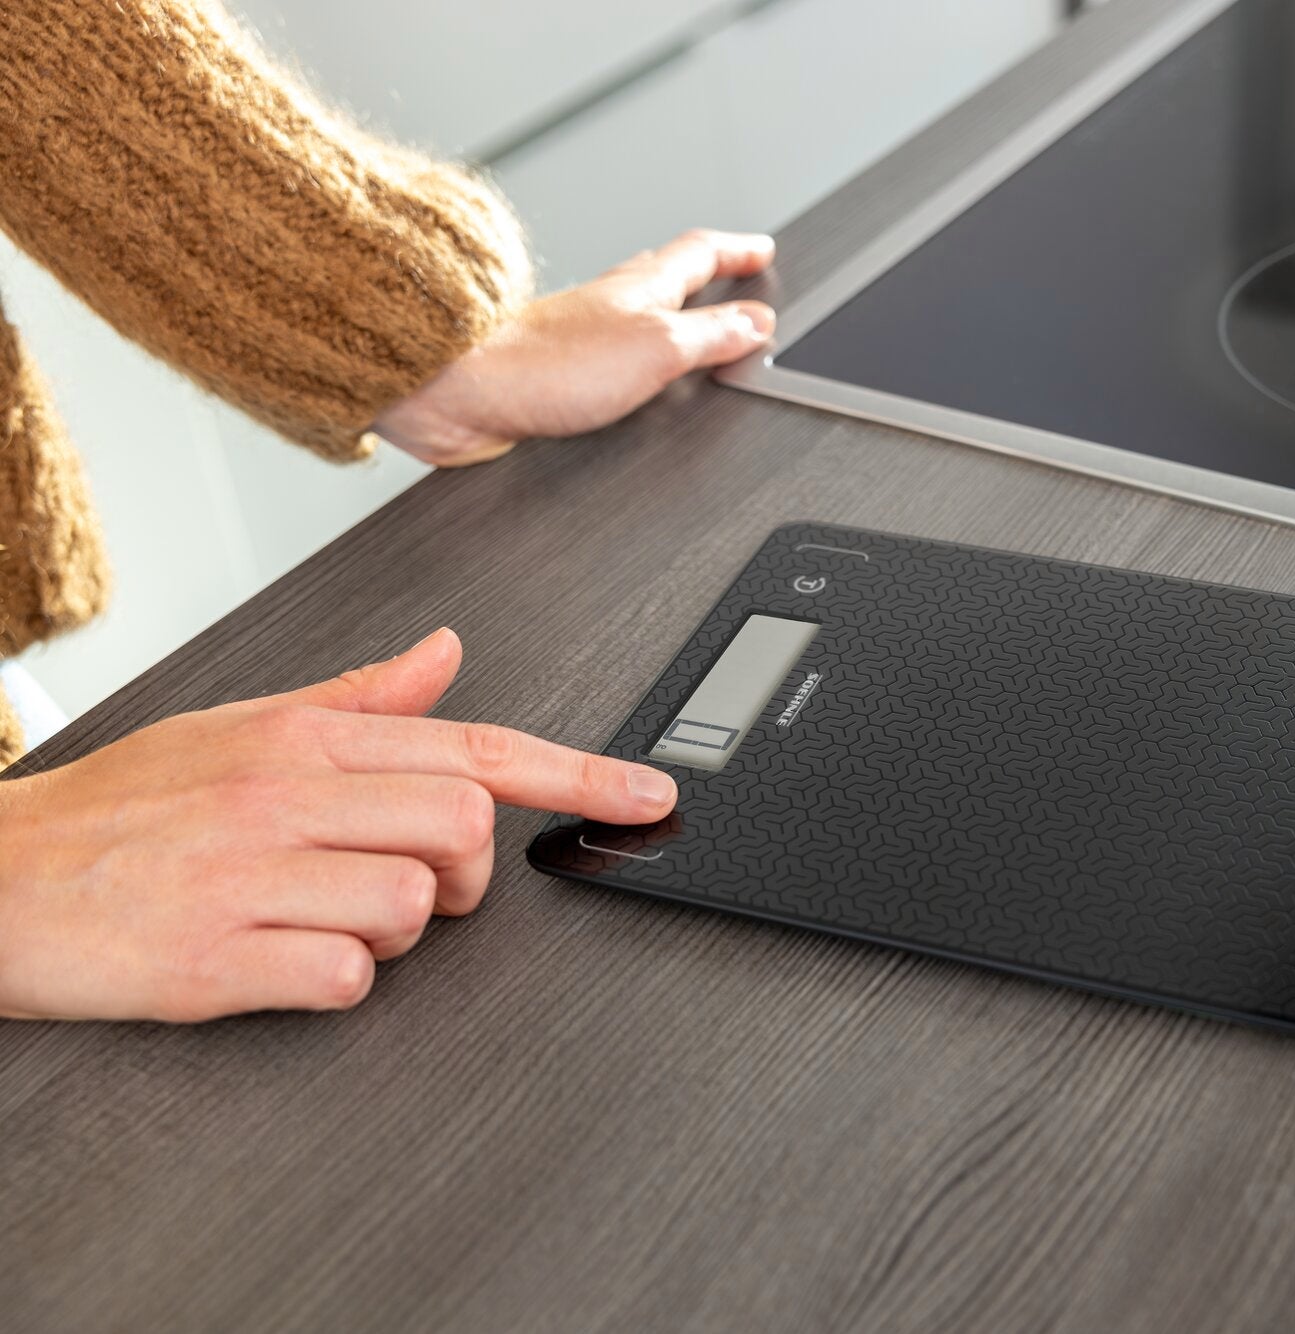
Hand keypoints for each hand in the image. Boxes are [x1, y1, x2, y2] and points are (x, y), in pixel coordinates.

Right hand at [0, 629, 675, 1021]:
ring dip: (396, 929)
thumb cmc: (125, 807)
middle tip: (412, 881)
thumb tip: (448, 651)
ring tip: (322, 915)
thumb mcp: (240, 726)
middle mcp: (284, 794)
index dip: (577, 776)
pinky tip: (284, 960)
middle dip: (466, 868)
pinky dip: (335, 982)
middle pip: (463, 824)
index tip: (647, 797)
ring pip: (415, 904)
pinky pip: (344, 977)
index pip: (475, 746)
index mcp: (302, 737)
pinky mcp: (211, 960)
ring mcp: (247, 875)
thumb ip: (359, 697)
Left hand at [373, 229, 777, 465]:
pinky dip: (634, 354)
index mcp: (640, 288)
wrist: (462, 392)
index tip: (762, 250)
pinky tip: (631, 377)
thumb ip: (711, 335)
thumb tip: (757, 323)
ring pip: (637, 311)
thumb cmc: (547, 364)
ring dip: (670, 313)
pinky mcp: (557, 372)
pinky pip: (610, 352)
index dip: (737, 252)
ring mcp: (580, 336)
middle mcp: (609, 304)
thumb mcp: (657, 348)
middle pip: (667, 274)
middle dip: (705, 273)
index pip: (700, 255)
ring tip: (691, 323)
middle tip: (733, 274)